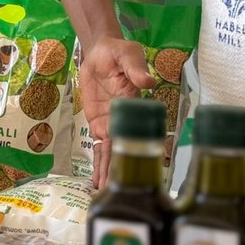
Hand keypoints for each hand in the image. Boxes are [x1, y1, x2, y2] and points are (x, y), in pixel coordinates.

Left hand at [78, 36, 152, 184]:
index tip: (138, 168)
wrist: (100, 52)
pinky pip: (100, 146)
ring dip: (107, 171)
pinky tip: (97, 180)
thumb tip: (147, 82)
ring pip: (111, 152)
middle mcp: (126, 120)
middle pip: (122, 147)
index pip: (138, 130)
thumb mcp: (128, 55)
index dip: (137, 149)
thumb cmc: (119, 52)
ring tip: (104, 192)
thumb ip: (135, 68)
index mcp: (136, 105)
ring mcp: (113, 124)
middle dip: (118, 168)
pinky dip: (98, 163)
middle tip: (114, 190)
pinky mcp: (100, 125)